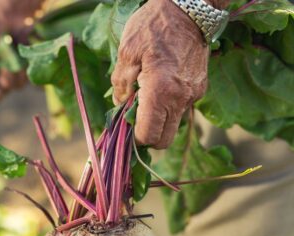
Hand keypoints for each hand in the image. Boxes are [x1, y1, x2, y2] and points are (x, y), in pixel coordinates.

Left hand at [111, 0, 208, 148]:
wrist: (189, 7)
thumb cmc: (153, 27)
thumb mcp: (126, 54)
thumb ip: (120, 87)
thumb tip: (120, 108)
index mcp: (160, 93)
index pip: (149, 136)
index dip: (134, 138)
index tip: (125, 126)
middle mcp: (181, 99)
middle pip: (164, 139)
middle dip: (147, 136)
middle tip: (133, 118)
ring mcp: (193, 94)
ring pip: (173, 124)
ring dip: (158, 120)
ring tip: (144, 96)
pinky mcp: (200, 87)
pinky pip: (180, 108)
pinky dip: (167, 106)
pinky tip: (158, 85)